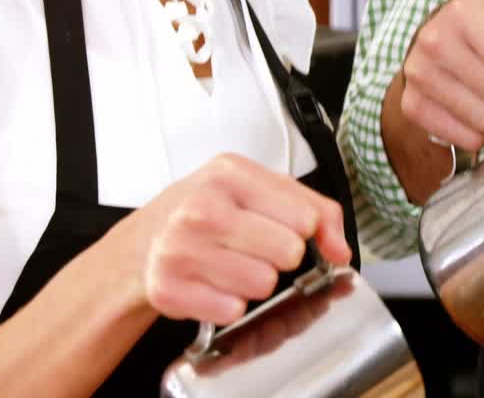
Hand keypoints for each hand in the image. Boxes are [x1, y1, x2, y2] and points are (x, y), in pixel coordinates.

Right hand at [126, 154, 350, 325]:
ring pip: (263, 284)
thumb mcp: (257, 190)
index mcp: (230, 174)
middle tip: (258, 250)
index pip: (305, 216)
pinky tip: (215, 286)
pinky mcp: (170, 288)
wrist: (143, 241)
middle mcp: (203, 207)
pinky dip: (230, 305)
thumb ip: (313, 208)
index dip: (306, 231)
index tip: (291, 231)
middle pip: (288, 252)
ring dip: (256, 283)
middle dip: (281, 257)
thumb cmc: (206, 210)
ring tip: (235, 267)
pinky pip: (232, 310)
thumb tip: (340, 250)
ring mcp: (182, 248)